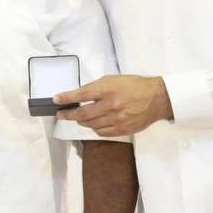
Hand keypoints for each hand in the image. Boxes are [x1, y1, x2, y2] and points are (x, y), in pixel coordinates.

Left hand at [54, 75, 171, 136]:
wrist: (156, 98)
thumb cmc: (134, 86)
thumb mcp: (113, 80)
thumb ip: (96, 88)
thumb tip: (79, 95)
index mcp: (108, 89)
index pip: (81, 95)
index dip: (66, 98)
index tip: (56, 100)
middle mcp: (111, 105)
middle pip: (83, 114)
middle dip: (68, 115)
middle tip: (61, 114)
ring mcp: (117, 119)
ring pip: (90, 125)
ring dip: (81, 122)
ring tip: (78, 118)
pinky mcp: (122, 130)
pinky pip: (101, 132)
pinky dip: (94, 129)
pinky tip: (94, 124)